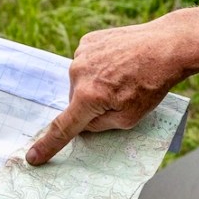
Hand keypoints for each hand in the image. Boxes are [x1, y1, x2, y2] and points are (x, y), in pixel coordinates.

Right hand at [26, 16, 185, 164]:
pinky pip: (86, 62)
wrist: (165, 46)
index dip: (47, 145)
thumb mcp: (130, 118)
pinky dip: (98, 66)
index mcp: (88, 97)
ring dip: (95, 84)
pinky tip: (118, 62)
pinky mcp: (88, 41)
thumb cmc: (151, 84)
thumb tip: (82, 123)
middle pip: (76, 101)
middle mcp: (78, 75)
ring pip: (80, 81)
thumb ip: (100, 125)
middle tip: (119, 96)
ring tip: (122, 76)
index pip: (63, 128)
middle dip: (91, 105)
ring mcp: (81, 54)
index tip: (33, 157)